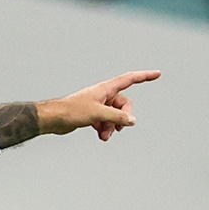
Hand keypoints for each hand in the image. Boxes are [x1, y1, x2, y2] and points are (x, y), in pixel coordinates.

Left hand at [39, 70, 160, 140]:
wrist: (52, 119)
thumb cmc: (71, 111)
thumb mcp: (98, 114)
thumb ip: (117, 117)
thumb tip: (132, 121)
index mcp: (105, 89)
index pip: (129, 79)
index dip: (144, 76)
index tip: (157, 74)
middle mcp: (102, 95)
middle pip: (123, 105)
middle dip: (122, 118)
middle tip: (117, 128)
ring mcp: (97, 105)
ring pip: (114, 115)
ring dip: (112, 126)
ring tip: (104, 135)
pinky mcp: (91, 115)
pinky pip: (105, 121)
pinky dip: (105, 128)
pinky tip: (100, 135)